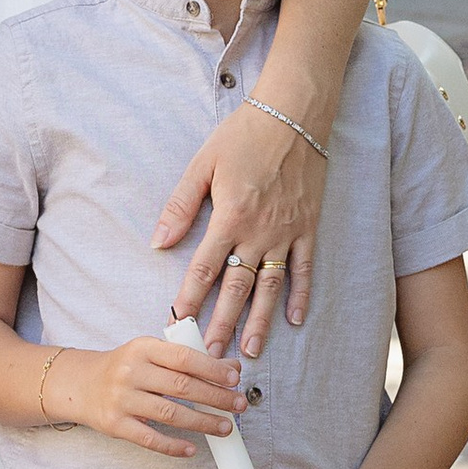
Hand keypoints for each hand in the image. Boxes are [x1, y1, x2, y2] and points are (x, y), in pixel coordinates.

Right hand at [58, 329, 245, 460]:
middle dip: (216, 397)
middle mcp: (130, 372)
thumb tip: (231, 368)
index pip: (184, 357)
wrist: (80, 384)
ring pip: (170, 414)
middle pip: (182, 387)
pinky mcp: (115, 425)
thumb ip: (189, 359)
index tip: (234, 379)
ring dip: (202, 422)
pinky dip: (173, 446)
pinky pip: (150, 439)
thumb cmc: (124, 368)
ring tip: (225, 427)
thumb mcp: (152, 355)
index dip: (212, 369)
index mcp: (142, 348)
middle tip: (238, 405)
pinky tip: (192, 449)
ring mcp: (121, 399)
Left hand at [159, 97, 325, 357]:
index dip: (191, 296)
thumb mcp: (203, 164)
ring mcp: (287, 232)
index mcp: (230, 216)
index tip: (179, 321)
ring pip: (271, 286)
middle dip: (222, 321)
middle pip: (237, 286)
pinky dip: (301, 295)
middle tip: (212, 352)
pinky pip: (305, 268)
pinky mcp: (308, 227)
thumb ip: (181, 205)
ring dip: (261, 320)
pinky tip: (294, 319)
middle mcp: (259, 231)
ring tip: (251, 349)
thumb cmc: (244, 135)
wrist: (294, 116)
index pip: (205, 267)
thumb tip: (158, 240)